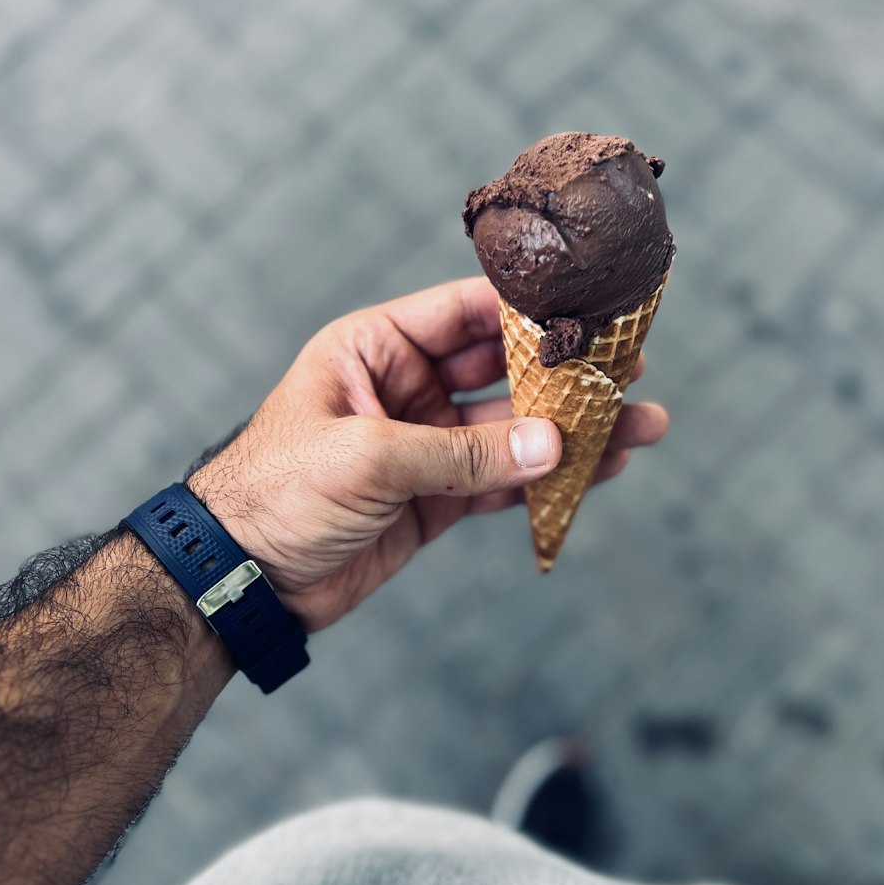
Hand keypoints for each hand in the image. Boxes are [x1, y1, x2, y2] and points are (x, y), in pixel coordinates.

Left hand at [190, 277, 667, 630]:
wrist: (243, 579)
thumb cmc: (277, 492)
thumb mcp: (369, 459)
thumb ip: (462, 453)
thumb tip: (550, 447)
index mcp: (376, 348)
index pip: (464, 312)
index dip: (527, 307)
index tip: (589, 305)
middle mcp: (406, 388)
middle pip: (502, 369)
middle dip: (565, 371)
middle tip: (630, 364)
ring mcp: (425, 445)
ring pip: (513, 432)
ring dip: (572, 431)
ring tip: (640, 424)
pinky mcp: (435, 499)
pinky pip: (501, 483)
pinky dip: (547, 483)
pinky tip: (596, 474)